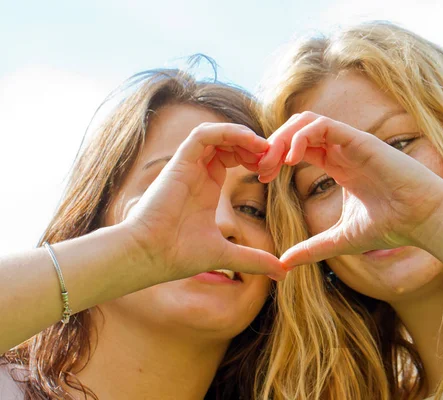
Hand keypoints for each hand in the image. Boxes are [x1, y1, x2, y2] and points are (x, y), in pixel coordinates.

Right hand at [123, 122, 285, 281]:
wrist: (149, 257)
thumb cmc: (178, 255)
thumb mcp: (227, 255)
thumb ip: (255, 260)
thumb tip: (283, 273)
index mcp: (207, 187)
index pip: (234, 158)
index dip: (255, 159)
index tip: (272, 173)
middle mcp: (198, 172)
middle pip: (229, 142)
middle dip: (254, 146)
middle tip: (272, 159)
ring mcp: (188, 165)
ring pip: (218, 134)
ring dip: (244, 136)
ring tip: (264, 149)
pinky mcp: (179, 162)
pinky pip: (203, 135)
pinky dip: (227, 132)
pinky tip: (250, 142)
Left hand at [258, 112, 442, 266]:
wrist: (423, 220)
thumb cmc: (390, 227)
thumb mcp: (340, 240)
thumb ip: (312, 248)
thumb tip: (283, 264)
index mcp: (338, 165)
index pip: (299, 148)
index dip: (276, 158)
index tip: (262, 178)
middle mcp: (342, 150)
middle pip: (298, 130)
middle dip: (274, 145)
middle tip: (261, 169)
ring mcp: (351, 143)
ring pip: (307, 121)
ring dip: (284, 137)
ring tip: (273, 162)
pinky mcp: (360, 140)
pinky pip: (323, 125)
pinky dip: (302, 137)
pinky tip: (292, 159)